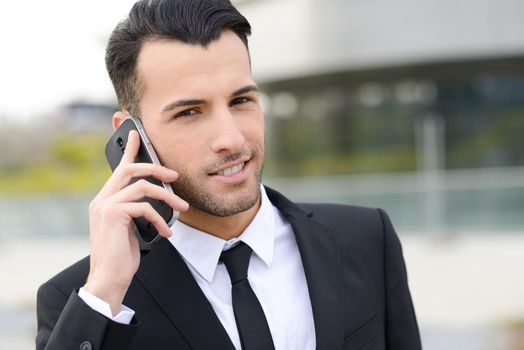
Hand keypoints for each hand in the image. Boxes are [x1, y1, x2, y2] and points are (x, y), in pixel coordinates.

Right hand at [83, 130, 188, 314]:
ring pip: (143, 187)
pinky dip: (161, 219)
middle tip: (175, 176)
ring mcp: (105, 206)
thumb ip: (135, 211)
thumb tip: (154, 201)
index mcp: (105, 200)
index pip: (119, 169)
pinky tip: (167, 232)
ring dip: (168, 197)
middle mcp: (102, 199)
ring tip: (183, 208)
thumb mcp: (130, 229)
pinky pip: (145, 207)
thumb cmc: (121, 257)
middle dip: (156, 168)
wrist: (109, 279)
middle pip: (131, 169)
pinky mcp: (113, 215)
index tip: (139, 134)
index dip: (130, 150)